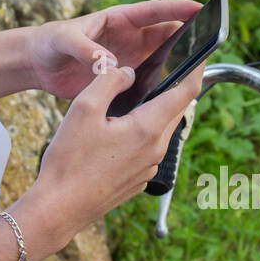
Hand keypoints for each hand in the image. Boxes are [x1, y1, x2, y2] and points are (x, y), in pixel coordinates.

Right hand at [18, 58, 204, 239]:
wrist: (59, 208)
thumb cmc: (69, 161)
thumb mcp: (84, 108)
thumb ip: (110, 80)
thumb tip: (128, 72)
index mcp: (148, 128)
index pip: (186, 90)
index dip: (196, 67)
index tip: (199, 52)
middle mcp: (156, 150)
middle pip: (175, 110)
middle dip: (173, 87)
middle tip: (163, 67)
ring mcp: (149, 168)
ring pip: (161, 130)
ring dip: (155, 111)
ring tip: (136, 96)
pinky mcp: (139, 179)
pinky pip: (148, 149)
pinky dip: (142, 133)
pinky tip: (118, 129)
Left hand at [26, 0, 202, 99]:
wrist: (38, 64)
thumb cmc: (49, 42)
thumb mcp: (64, 40)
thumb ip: (86, 50)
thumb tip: (110, 64)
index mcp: (119, 19)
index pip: (155, 11)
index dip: (179, 9)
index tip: (200, 9)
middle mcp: (130, 38)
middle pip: (167, 36)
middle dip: (188, 39)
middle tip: (207, 47)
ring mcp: (129, 59)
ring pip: (162, 61)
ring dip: (176, 66)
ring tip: (194, 74)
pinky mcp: (123, 80)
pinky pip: (147, 83)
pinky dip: (158, 88)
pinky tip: (167, 99)